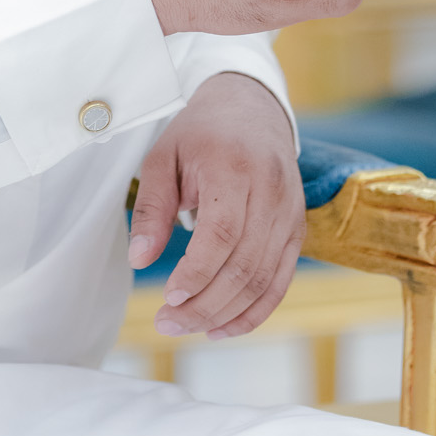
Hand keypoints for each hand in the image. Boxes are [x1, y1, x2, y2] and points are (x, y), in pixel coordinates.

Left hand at [129, 72, 305, 339]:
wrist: (252, 107)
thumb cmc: (202, 133)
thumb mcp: (164, 157)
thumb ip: (152, 207)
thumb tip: (139, 259)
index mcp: (235, 167)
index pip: (223, 232)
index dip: (198, 272)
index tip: (168, 296)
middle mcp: (271, 191)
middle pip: (244, 264)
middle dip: (205, 304)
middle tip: (167, 322)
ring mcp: (289, 212)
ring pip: (263, 279)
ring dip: (224, 313)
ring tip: (185, 326)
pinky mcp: (297, 230)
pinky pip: (280, 281)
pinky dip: (254, 311)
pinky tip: (222, 328)